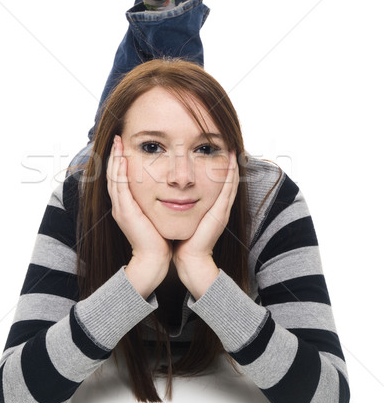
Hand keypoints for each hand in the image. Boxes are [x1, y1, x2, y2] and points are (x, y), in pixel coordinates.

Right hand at [107, 135, 171, 297]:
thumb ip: (156, 199)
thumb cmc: (159, 237)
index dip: (120, 160)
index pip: (120, 177)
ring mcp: (120, 208)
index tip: (124, 144)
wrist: (155, 258)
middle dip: (114, 155)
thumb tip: (167, 185)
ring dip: (115, 159)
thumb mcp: (155, 213)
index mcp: (127, 204)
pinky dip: (120, 173)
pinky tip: (123, 160)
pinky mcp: (124, 212)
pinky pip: (119, 188)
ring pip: (113, 178)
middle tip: (117, 137)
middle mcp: (120, 205)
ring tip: (117, 143)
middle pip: (113, 174)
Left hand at [173, 152, 238, 299]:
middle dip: (228, 161)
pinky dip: (231, 175)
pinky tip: (231, 161)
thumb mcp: (183, 216)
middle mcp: (219, 206)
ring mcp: (222, 209)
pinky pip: (229, 190)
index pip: (217, 181)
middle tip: (228, 143)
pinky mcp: (221, 213)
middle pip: (227, 178)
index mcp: (210, 206)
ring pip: (231, 181)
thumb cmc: (183, 240)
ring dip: (232, 164)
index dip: (219, 165)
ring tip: (232, 147)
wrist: (189, 259)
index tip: (215, 149)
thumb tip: (170, 191)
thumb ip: (181, 204)